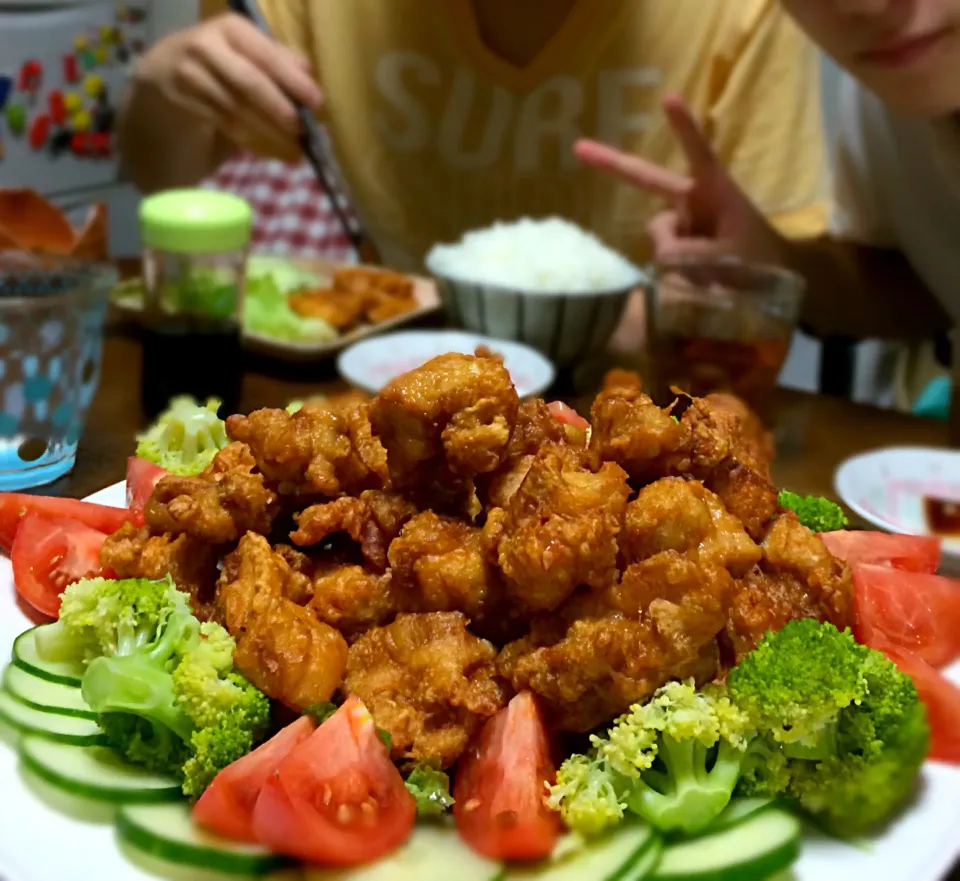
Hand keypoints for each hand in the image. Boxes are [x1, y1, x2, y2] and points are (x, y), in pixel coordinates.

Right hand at [132, 13, 321, 154]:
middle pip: (249, 82)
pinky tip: (265, 146)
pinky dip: (248, 137)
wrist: (160, 77)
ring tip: (291, 144)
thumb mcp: (244, 54)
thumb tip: (306, 70)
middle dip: (279, 108)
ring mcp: (188, 73)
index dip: (292, 78)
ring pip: (236, 107)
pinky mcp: (180, 101)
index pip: (265, 53)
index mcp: (229, 28)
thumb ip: (274, 59)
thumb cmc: (217, 66)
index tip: (316, 101)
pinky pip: (222, 123)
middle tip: (302, 129)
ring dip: (268, 129)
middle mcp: (205, 45)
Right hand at [574, 95, 785, 263]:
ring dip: (677, 259)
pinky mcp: (678, 246)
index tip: (668, 98)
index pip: (697, 153)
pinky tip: (700, 281)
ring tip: (710, 276)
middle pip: (647, 180)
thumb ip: (692, 254)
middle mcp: (691, 202)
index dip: (683, 127)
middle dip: (612, 164)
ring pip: (658, 237)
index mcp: (713, 191)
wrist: (773, 285)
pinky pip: (663, 257)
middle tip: (578, 148)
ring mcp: (682, 223)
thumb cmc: (760, 262)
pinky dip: (677, 271)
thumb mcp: (729, 258)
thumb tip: (659, 255)